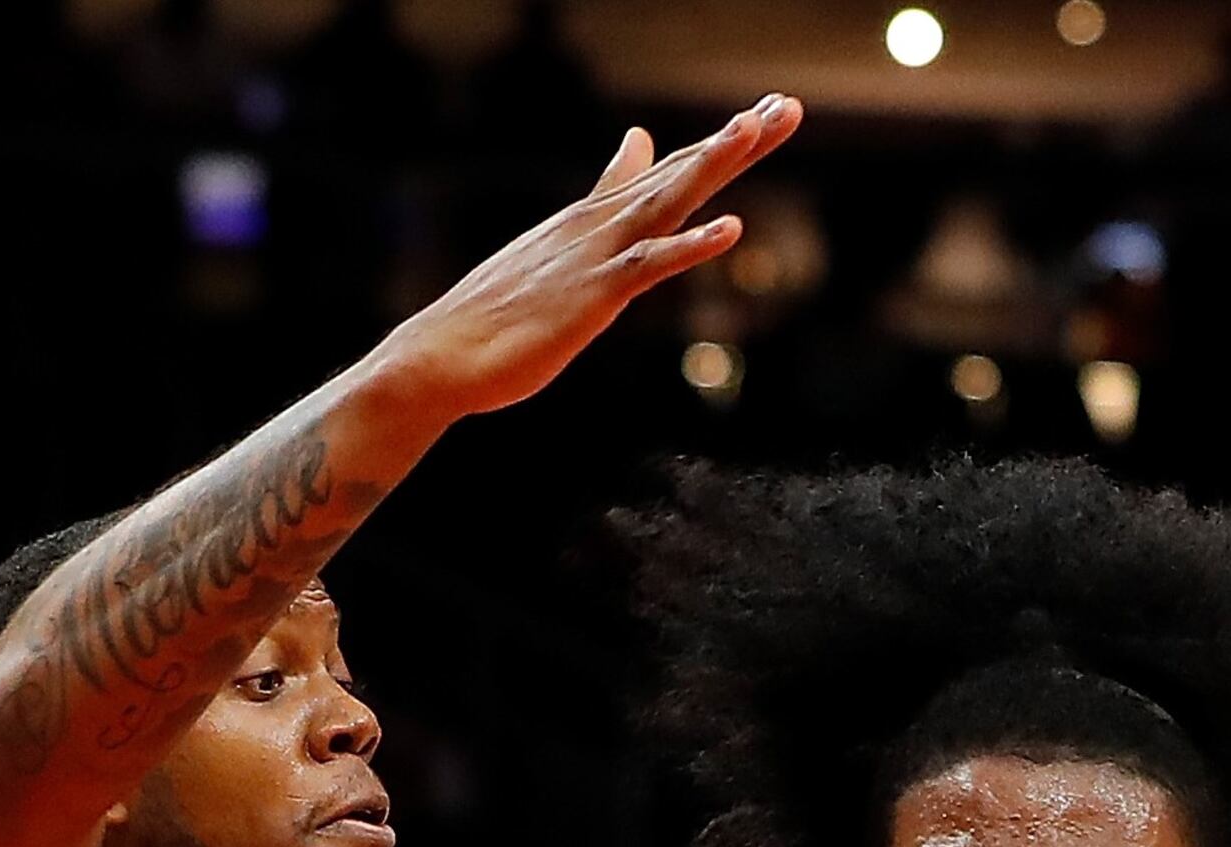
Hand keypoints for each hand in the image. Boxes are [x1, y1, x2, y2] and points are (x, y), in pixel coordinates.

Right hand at [368, 97, 801, 419]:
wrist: (442, 354)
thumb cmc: (499, 313)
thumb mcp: (559, 247)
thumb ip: (603, 197)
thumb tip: (634, 147)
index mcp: (596, 219)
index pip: (668, 170)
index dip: (719, 143)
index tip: (765, 115)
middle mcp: (600, 225)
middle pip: (681, 174)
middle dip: (736, 141)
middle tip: (788, 108)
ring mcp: (596, 256)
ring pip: (667, 202)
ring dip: (713, 166)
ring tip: (757, 131)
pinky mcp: (593, 295)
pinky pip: (650, 265)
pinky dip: (691, 246)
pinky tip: (731, 228)